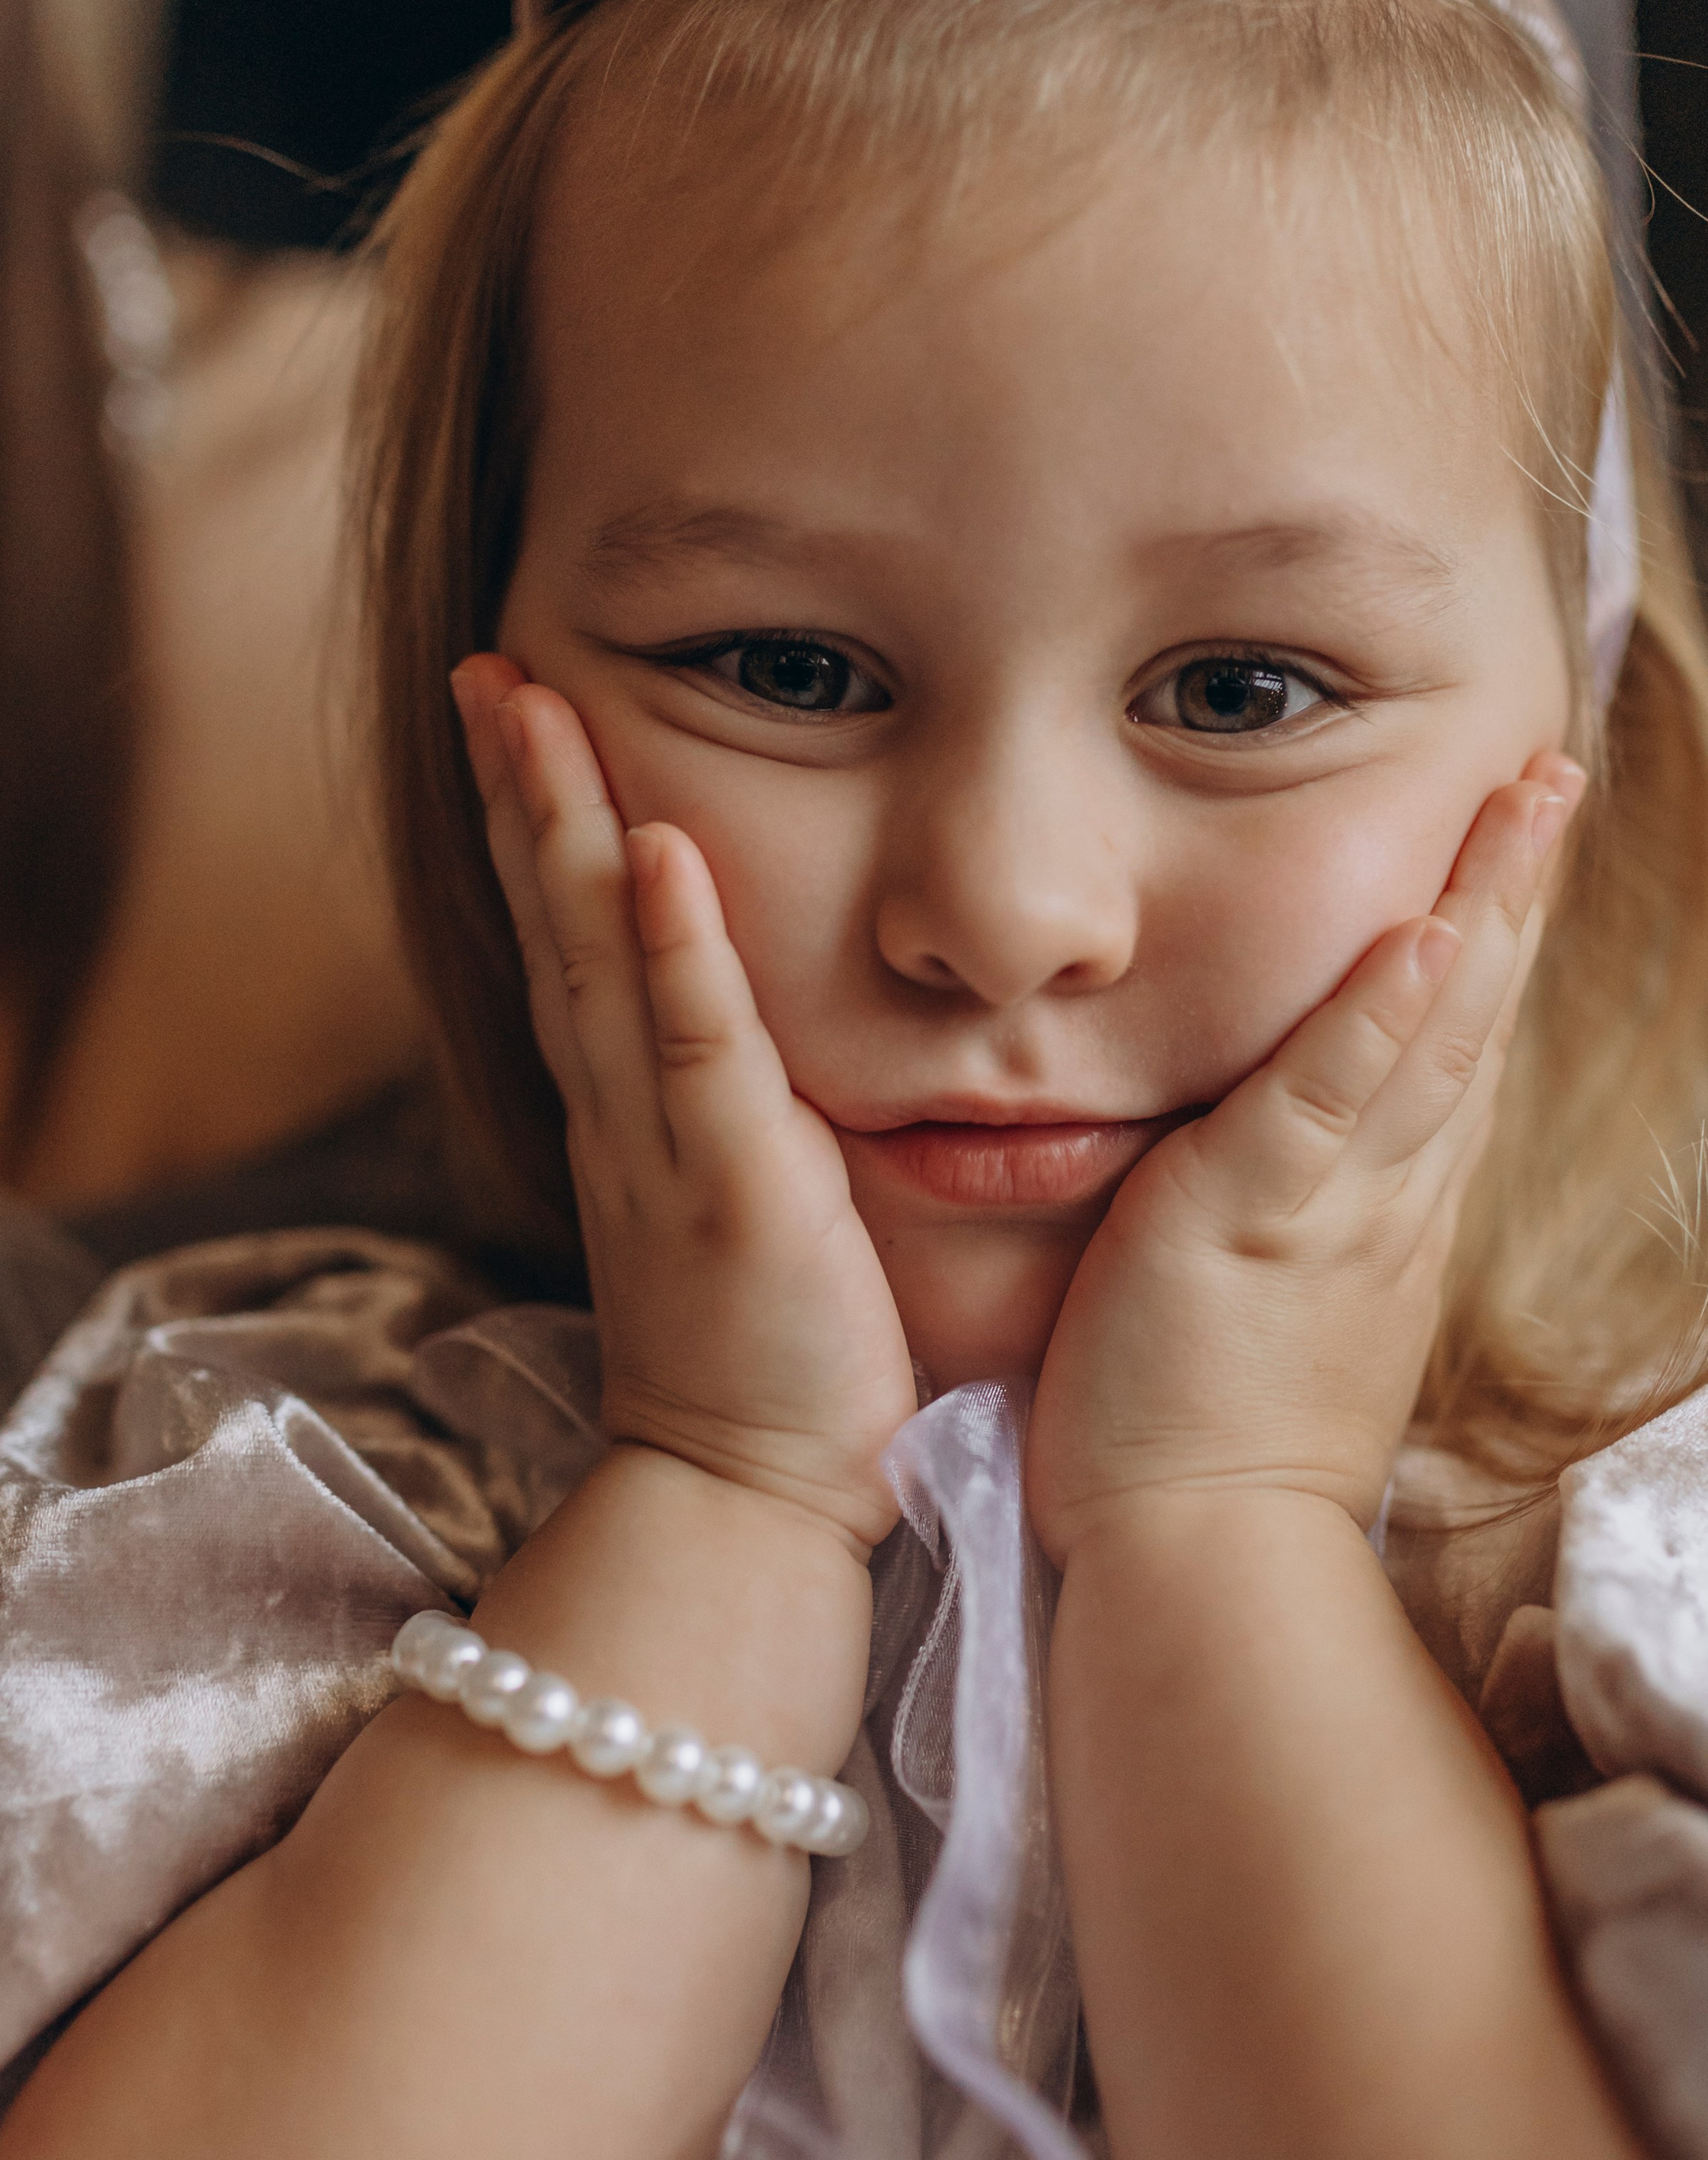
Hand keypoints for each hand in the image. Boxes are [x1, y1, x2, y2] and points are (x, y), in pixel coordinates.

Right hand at [452, 656, 915, 1556]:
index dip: (540, 825)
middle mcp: (623, 1112)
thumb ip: (726, 1109)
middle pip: (557, 922)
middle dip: (522, 789)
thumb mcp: (734, 1201)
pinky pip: (699, 1050)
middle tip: (488, 665)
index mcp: (628, 1111)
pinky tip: (660, 849)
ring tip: (532, 704)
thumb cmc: (768, 1353)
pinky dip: (676, 949)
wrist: (753, 1494)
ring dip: (566, 827)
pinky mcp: (736, 1189)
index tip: (517, 710)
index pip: (573, 941)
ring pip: (599, 959)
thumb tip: (740, 1029)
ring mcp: (667, 1145)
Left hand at [1025, 755, 1584, 1564]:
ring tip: (1528, 795)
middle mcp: (1387, 1198)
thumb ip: (1308, 1228)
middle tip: (1553, 772)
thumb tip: (1300, 1180)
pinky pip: (1327, 1102)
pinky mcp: (1251, 1219)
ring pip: (1428, 1034)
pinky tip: (1424, 932)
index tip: (1515, 850)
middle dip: (1515, 889)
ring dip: (1482, 907)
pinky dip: (1380, 1018)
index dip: (1491, 946)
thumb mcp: (1289, 1314)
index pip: (1453, 1054)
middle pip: (1472, 1017)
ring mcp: (1333, 1206)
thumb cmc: (1212, 1451)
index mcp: (1389, 1214)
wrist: (1200, 1560)